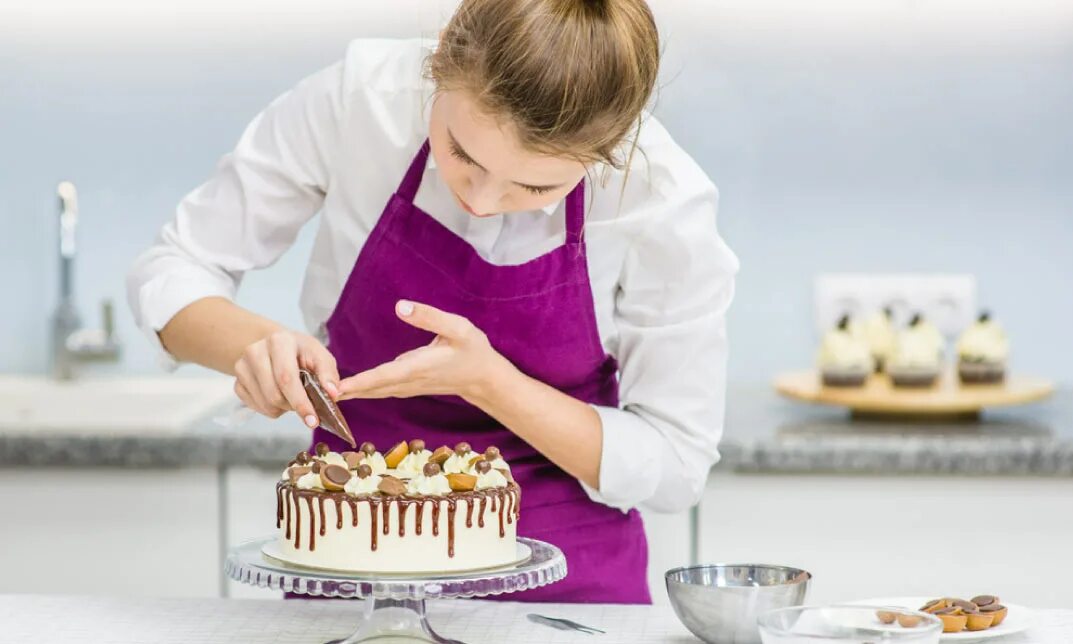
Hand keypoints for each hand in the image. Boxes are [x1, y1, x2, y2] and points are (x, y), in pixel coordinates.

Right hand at [232, 330, 339, 426]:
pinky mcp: (236, 382)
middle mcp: (255, 351)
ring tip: (292, 396)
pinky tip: (279, 396)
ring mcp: (242, 367)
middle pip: (274, 394)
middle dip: (294, 407)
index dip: (300, 402)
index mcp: (279, 341)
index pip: (286, 378)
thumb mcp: (320, 356)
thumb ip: (328, 374)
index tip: (313, 420)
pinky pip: (255, 407)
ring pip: (265, 404)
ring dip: (283, 409)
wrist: (276, 347)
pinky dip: (271, 409)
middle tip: (307, 406)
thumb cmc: (301, 353)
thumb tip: (333, 394)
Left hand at [337, 300, 510, 403]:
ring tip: (321, 392)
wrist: (484, 378)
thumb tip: (400, 306)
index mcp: (417, 367)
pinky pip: (379, 389)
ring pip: (373, 392)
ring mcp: (407, 386)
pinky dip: (362, 390)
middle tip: (313, 394)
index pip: (382, 376)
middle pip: (370, 389)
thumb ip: (430, 317)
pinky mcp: (407, 386)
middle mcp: (408, 381)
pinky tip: (346, 388)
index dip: (358, 383)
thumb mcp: (458, 328)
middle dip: (343, 392)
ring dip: (349, 393)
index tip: (335, 389)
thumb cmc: (473, 351)